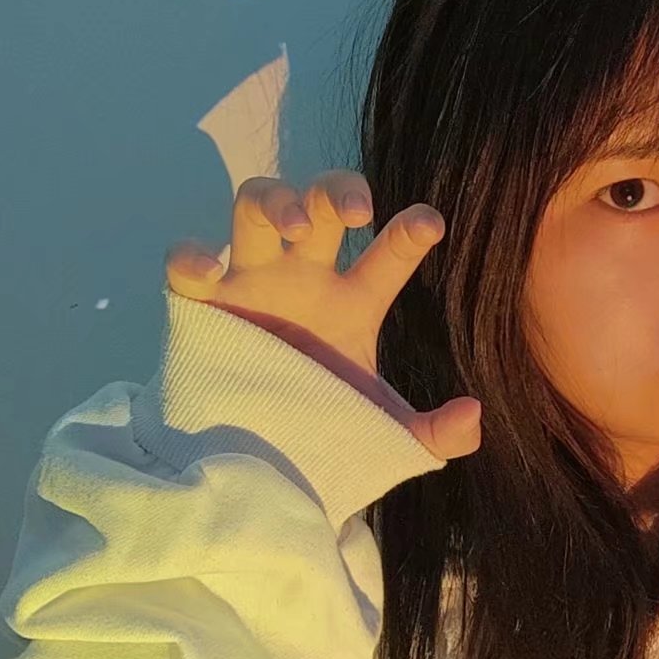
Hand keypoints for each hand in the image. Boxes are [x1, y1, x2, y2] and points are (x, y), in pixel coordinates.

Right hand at [166, 171, 483, 460]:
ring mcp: (251, 283)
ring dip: (277, 201)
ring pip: (256, 205)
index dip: (408, 232)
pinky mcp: (201, 306)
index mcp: (353, 302)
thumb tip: (474, 414)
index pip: (388, 253)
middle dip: (336, 190)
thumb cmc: (326, 433)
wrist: (260, 468)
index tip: (429, 224)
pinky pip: (184, 263)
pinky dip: (190, 256)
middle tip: (358, 211)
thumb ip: (437, 434)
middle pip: (319, 203)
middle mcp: (303, 278)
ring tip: (295, 228)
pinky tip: (208, 270)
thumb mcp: (386, 438)